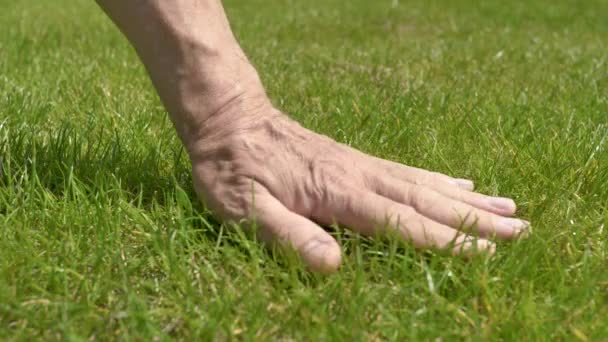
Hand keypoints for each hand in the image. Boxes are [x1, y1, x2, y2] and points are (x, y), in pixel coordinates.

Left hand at [187, 96, 529, 273]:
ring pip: (425, 183)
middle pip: (427, 200)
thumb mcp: (246, 211)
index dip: (446, 239)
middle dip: (475, 218)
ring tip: (507, 205)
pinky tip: (459, 184)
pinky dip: (440, 180)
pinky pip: (407, 171)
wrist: (229, 118)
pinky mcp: (355, 159)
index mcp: (337, 193)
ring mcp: (360, 164)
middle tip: (521, 227)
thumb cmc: (233, 170)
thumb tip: (332, 265)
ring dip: (468, 198)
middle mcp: (359, 175)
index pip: (402, 222)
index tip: (488, 250)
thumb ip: (289, 236)